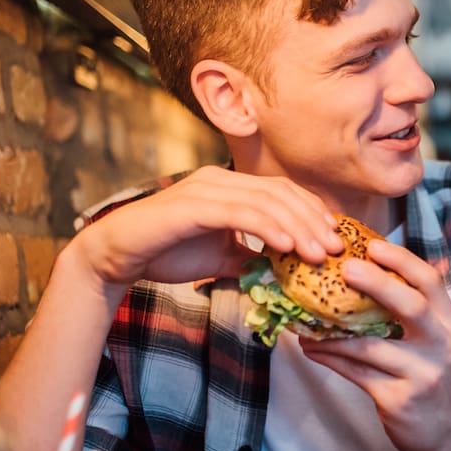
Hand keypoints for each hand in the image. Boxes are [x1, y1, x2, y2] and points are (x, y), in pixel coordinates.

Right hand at [72, 166, 344, 299]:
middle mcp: (220, 179)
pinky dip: (267, 228)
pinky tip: (286, 247)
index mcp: (230, 186)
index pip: (283, 192)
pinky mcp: (191, 205)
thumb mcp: (222, 257)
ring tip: (317, 254)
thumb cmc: (167, 253)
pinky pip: (239, 213)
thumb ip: (252, 257)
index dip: (312, 212)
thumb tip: (286, 271)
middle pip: (281, 193)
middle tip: (335, 249)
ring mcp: (205, 188)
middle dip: (313, 221)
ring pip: (266, 202)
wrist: (116, 257)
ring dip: (297, 228)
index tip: (334, 238)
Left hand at [299, 240, 450, 450]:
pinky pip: (356, 373)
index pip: (431, 283)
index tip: (373, 245)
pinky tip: (311, 348)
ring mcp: (422, 374)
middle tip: (344, 268)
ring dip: (332, 331)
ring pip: (370, 346)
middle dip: (377, 283)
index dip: (402, 261)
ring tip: (305, 320)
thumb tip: (380, 268)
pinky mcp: (399, 399)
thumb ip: (418, 309)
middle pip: (412, 306)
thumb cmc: (431, 378)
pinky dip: (330, 358)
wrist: (444, 435)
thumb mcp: (435, 341)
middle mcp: (442, 346)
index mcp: (450, 324)